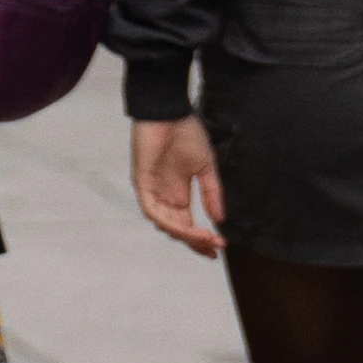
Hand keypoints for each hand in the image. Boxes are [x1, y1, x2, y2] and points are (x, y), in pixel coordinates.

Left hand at [132, 116, 224, 258]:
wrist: (170, 114)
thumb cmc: (186, 135)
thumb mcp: (206, 168)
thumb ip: (212, 193)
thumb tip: (220, 219)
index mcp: (178, 194)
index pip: (187, 224)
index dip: (201, 239)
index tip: (219, 248)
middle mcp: (164, 196)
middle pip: (177, 230)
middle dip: (195, 242)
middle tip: (214, 249)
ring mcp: (152, 191)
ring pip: (165, 224)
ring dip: (186, 234)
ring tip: (206, 238)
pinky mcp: (142, 183)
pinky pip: (152, 210)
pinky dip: (169, 222)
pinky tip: (187, 228)